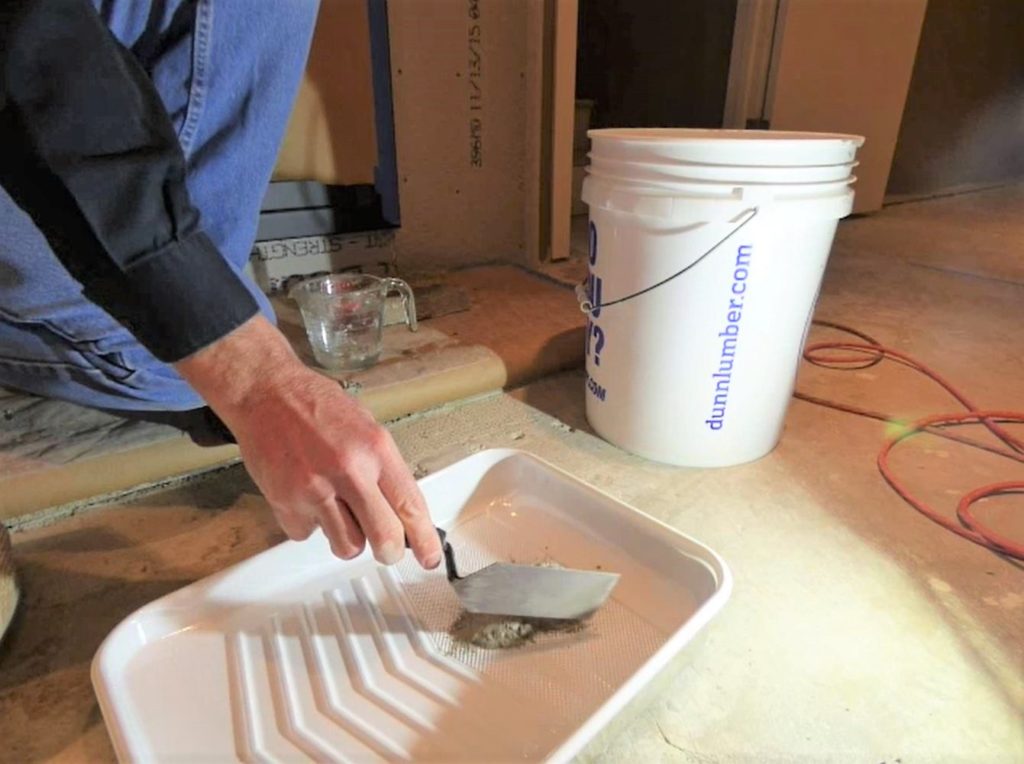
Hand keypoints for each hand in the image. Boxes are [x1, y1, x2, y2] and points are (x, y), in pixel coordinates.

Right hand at [175, 316, 440, 567]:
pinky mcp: (284, 501)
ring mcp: (314, 488)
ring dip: (348, 538)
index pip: (410, 505)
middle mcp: (348, 470)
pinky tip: (305, 496)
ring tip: (338, 511)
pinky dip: (309, 524)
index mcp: (375, 449)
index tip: (430, 558)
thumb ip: (383, 469)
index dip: (424, 539)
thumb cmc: (317, 406)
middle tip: (387, 550)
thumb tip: (402, 512)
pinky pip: (307, 535)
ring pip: (347, 545)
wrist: (266, 393)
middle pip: (384, 536)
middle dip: (389, 551)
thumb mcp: (366, 427)